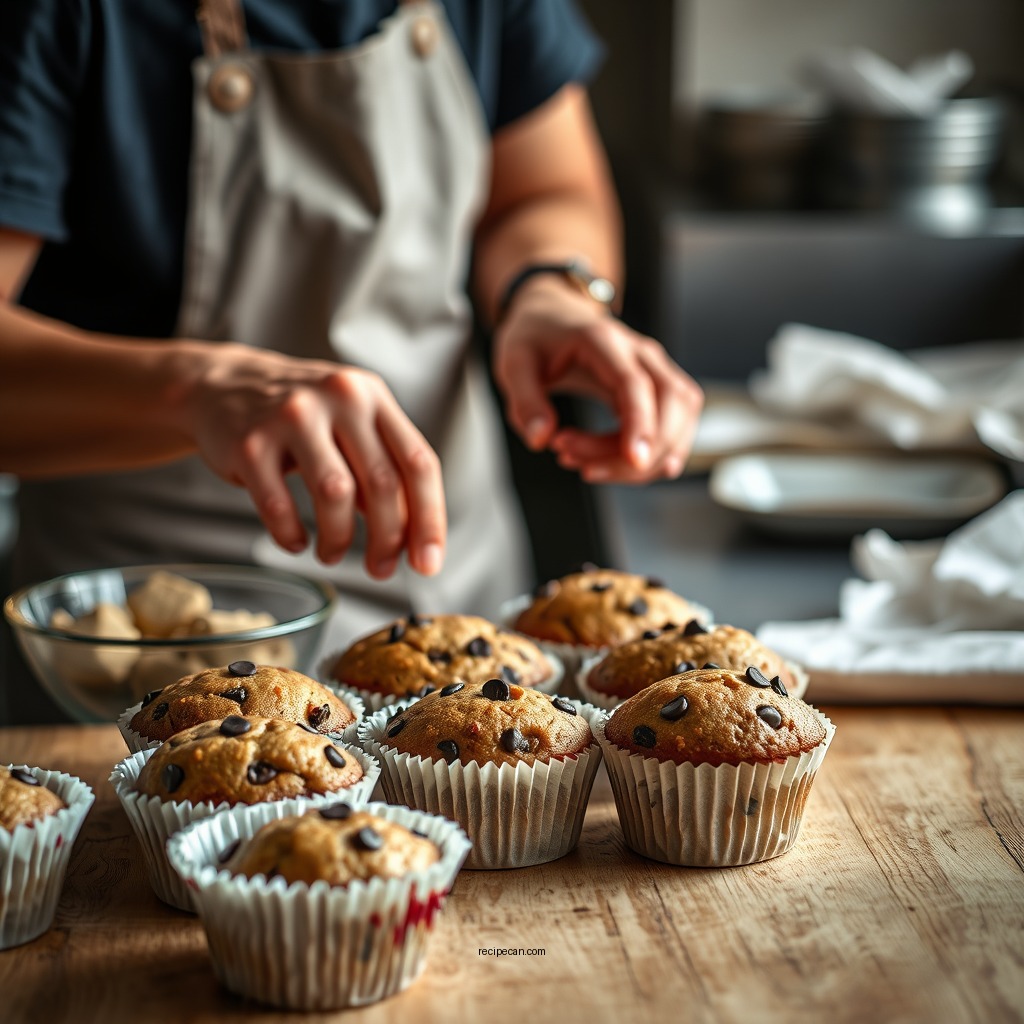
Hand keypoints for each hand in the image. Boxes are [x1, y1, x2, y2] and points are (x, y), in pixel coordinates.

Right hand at [171, 343, 444, 577]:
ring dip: (340, 539)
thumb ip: (384, 470)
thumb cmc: (301, 416)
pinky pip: (279, 505)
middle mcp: (338, 399)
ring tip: (333, 553)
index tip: (427, 562)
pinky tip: (296, 541)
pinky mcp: (250, 443)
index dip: (429, 520)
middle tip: (381, 569)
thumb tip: (411, 535)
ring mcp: (292, 417)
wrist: (222, 386)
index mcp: (373, 397)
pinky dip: (291, 535)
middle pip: (382, 483)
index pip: (418, 464)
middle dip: (387, 539)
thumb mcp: (351, 424)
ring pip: (336, 494)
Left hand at [493, 278, 702, 482]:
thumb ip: (525, 402)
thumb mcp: (513, 363)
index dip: (640, 424)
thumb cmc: (535, 338)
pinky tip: (611, 464)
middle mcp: (641, 354)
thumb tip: (540, 440)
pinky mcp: (660, 393)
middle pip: (671, 405)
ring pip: (677, 423)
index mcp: (604, 341)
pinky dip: (647, 458)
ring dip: (639, 462)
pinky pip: (672, 431)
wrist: (552, 316)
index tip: (635, 460)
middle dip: (637, 454)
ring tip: (584, 463)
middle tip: (582, 468)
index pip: (636, 385)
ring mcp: (657, 372)